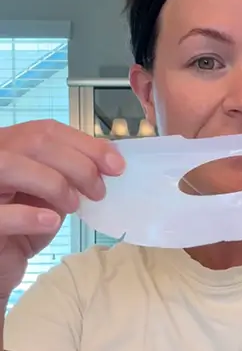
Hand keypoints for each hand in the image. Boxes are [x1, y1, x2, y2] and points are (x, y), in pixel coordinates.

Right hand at [0, 119, 124, 301]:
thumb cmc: (24, 226)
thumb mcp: (52, 194)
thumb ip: (72, 172)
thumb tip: (111, 155)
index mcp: (8, 146)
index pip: (46, 131)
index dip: (86, 144)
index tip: (116, 164)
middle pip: (35, 142)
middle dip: (78, 165)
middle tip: (99, 191)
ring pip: (12, 165)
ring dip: (55, 184)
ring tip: (73, 206)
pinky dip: (30, 215)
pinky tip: (51, 222)